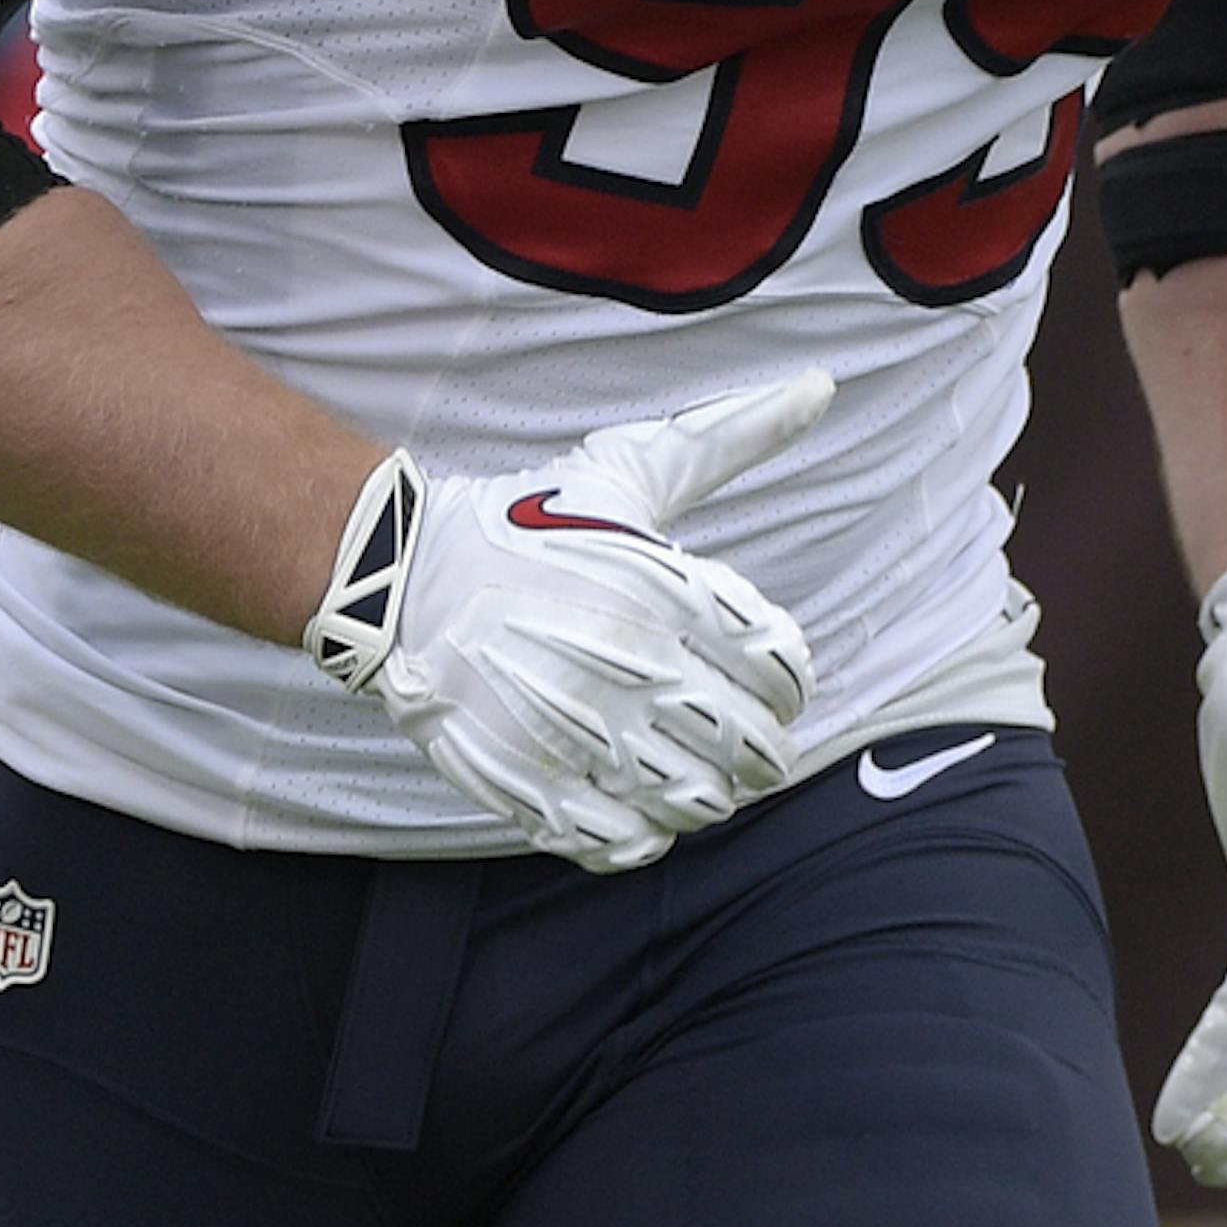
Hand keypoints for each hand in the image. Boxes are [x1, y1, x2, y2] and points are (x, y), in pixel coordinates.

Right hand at [304, 369, 831, 869]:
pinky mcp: (534, 787)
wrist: (405, 577)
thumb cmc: (529, 521)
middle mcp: (634, 668)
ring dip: (707, 793)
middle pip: (755, 750)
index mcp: (669, 594)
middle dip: (759, 749)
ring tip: (685, 769)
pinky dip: (644, 834)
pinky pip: (628, 844)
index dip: (786, 683)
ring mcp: (583, 735)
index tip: (762, 679)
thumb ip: (732, 436)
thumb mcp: (629, 469)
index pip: (785, 671)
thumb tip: (822, 383)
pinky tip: (631, 800)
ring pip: (699, 804)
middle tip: (738, 739)